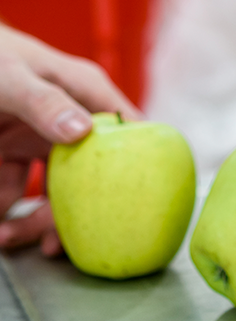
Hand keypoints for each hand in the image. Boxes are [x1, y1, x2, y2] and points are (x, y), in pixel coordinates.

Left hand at [0, 28, 138, 254]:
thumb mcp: (15, 78)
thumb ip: (46, 103)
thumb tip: (82, 132)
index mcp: (86, 93)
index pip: (129, 132)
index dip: (136, 167)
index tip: (130, 205)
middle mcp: (70, 119)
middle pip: (90, 173)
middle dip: (73, 210)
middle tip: (54, 242)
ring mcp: (39, 138)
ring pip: (53, 190)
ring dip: (35, 219)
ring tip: (10, 236)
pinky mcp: (10, 154)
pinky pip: (16, 190)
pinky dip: (7, 211)